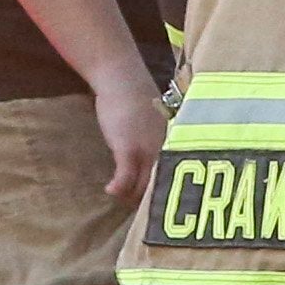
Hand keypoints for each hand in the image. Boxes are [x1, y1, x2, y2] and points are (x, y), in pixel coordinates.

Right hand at [92, 63, 166, 207]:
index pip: (175, 172)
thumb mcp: (155, 118)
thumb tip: (153, 147)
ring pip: (143, 185)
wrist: (121, 77)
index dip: (166, 188)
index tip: (160, 199)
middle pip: (161, 183)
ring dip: (132, 196)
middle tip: (139, 207)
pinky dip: (118, 188)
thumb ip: (157, 135)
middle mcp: (166, 148)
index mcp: (175, 141)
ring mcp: (147, 149)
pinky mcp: (127, 148)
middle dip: (150, 199)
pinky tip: (109, 191)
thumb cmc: (136, 94)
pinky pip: (125, 178)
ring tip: (123, 200)